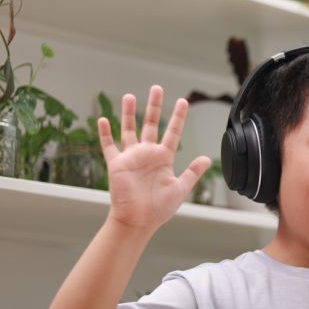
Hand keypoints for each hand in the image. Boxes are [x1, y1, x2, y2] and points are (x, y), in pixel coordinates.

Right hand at [98, 85, 210, 232]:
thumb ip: (192, 172)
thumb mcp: (180, 188)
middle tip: (157, 88)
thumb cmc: (159, 208)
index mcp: (164, 158)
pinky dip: (104, 133)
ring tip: (129, 96)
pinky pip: (108, 146)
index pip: (172, 132)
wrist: (138, 220)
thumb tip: (206, 158)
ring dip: (128, 113)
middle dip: (154, 106)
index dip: (178, 117)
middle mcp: (147, 154)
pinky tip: (102, 119)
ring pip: (129, 129)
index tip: (183, 101)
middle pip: (151, 124)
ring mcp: (131, 157)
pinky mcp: (116, 165)